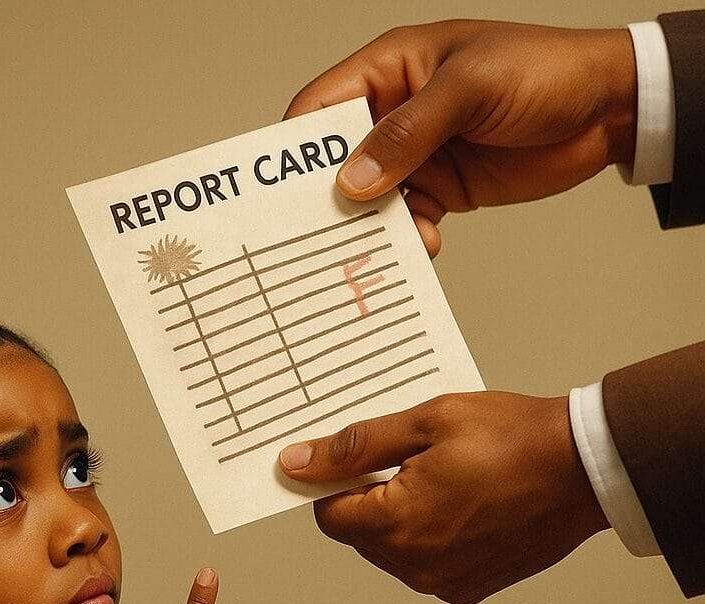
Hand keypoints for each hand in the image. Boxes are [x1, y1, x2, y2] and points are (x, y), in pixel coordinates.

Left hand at [278, 392, 609, 603]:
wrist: (586, 469)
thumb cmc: (513, 438)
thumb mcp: (425, 423)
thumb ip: (354, 447)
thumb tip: (297, 463)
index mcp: (396, 523)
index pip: (329, 515)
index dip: (336, 483)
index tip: (358, 459)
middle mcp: (415, 565)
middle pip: (358, 535)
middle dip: (370, 498)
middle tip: (414, 461)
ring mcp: (443, 581)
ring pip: (389, 551)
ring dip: (399, 519)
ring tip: (444, 481)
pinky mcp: (468, 588)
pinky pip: (424, 565)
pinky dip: (429, 538)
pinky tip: (462, 505)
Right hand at [284, 20, 636, 257]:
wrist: (608, 108)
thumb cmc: (544, 70)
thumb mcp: (471, 90)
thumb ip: (409, 133)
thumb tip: (354, 181)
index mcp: (389, 70)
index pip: (320, 109)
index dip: (294, 151)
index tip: (279, 196)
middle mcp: (392, 113)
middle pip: (336, 162)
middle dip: (328, 200)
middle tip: (319, 236)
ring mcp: (415, 154)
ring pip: (369, 199)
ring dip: (372, 226)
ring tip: (376, 249)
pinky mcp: (440, 186)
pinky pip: (406, 219)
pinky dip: (408, 237)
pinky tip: (424, 245)